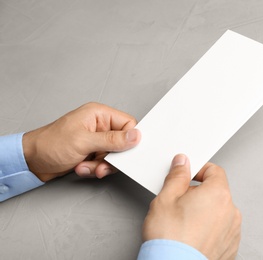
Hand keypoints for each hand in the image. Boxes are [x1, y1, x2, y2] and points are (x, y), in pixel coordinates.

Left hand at [22, 102, 140, 181]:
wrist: (31, 161)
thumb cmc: (50, 144)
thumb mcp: (84, 141)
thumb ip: (112, 140)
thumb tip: (135, 136)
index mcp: (99, 114)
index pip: (128, 123)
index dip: (130, 139)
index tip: (124, 152)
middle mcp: (99, 126)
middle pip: (122, 142)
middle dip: (112, 157)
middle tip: (103, 163)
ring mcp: (95, 140)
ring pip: (114, 155)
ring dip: (101, 165)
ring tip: (87, 166)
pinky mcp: (91, 152)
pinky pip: (104, 163)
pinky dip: (95, 168)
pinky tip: (82, 167)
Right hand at [142, 154, 241, 259]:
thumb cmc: (171, 240)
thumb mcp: (165, 199)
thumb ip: (177, 176)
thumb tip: (182, 164)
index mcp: (218, 194)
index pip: (214, 171)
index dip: (198, 171)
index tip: (187, 176)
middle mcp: (231, 211)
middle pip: (216, 192)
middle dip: (198, 194)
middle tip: (179, 203)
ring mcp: (232, 231)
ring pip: (218, 212)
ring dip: (204, 212)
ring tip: (184, 223)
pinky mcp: (230, 247)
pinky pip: (221, 230)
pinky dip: (209, 229)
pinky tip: (192, 235)